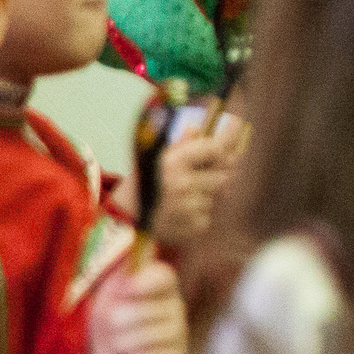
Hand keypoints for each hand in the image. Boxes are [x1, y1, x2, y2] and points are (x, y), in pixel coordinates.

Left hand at [87, 256, 187, 353]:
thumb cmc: (114, 317)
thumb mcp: (113, 291)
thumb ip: (125, 270)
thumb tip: (142, 242)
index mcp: (162, 286)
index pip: (163, 277)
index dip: (144, 283)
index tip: (125, 290)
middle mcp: (176, 306)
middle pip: (142, 312)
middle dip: (117, 324)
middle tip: (114, 326)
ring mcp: (178, 334)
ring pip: (141, 339)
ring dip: (121, 345)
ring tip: (121, 344)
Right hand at [150, 112, 247, 251]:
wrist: (127, 218)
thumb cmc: (145, 183)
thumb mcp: (158, 159)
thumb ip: (182, 144)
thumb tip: (197, 126)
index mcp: (174, 162)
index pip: (216, 149)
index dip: (224, 148)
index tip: (226, 147)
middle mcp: (182, 184)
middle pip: (224, 176)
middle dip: (217, 176)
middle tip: (203, 177)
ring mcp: (187, 207)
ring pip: (216, 197)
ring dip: (206, 196)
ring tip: (184, 198)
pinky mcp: (191, 227)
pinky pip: (208, 217)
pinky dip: (199, 215)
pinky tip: (182, 213)